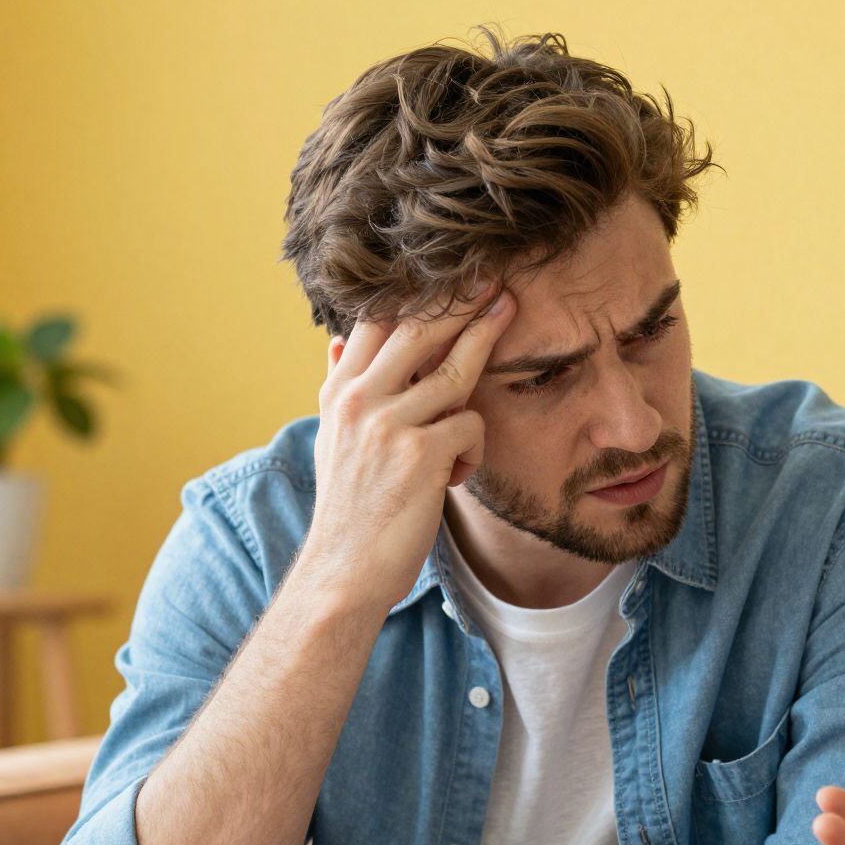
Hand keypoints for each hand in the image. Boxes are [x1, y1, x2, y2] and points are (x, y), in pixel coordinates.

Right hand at [294, 288, 514, 614]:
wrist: (343, 572)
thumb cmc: (351, 508)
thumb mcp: (334, 441)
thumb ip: (341, 388)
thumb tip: (338, 341)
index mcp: (340, 394)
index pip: (375, 323)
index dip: (414, 293)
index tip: (449, 271)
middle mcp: (359, 401)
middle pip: (418, 331)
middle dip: (462, 299)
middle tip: (497, 275)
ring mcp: (387, 425)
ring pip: (453, 371)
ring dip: (485, 344)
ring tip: (511, 312)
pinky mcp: (419, 455)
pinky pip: (470, 426)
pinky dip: (473, 450)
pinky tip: (456, 477)